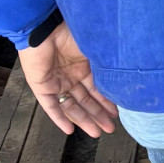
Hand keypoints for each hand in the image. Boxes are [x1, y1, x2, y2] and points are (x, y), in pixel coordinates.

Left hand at [19, 22, 119, 137]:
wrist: (45, 29)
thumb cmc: (71, 33)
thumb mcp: (94, 51)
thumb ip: (104, 66)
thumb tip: (122, 76)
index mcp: (83, 66)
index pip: (96, 89)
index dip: (106, 102)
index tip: (117, 113)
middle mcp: (70, 76)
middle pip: (85, 100)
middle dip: (98, 115)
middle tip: (110, 128)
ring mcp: (56, 82)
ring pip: (71, 106)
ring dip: (84, 120)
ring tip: (96, 132)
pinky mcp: (41, 87)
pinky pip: (51, 106)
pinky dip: (60, 118)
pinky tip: (70, 130)